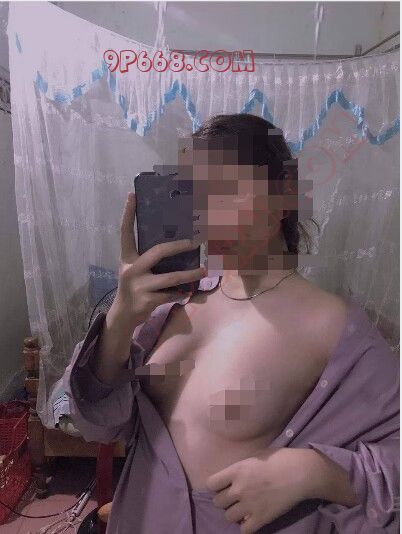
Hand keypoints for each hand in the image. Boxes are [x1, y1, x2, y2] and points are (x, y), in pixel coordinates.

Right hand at [111, 192, 205, 326]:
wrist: (123, 316)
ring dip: (190, 274)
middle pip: (158, 252)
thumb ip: (147, 259)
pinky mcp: (147, 301)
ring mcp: (139, 286)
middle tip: (196, 242)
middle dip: (179, 246)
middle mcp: (131, 269)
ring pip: (171, 277)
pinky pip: (171, 294)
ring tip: (204, 270)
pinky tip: (188, 291)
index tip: (132, 194)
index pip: (125, 232)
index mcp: (126, 258)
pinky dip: (181, 292)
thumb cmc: (134, 288)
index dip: (128, 213)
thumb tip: (175, 245)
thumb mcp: (134, 270)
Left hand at [206, 447, 315, 533]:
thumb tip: (232, 475)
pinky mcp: (261, 518)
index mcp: (236, 471)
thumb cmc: (279, 459)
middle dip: (225, 499)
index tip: (222, 485)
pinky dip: (246, 526)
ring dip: (234, 513)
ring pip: (229, 517)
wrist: (300, 472)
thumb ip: (241, 467)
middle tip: (234, 497)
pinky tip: (251, 518)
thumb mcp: (255, 456)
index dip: (216, 485)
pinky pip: (244, 530)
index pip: (210, 484)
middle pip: (218, 502)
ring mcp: (249, 505)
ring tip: (243, 508)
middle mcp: (239, 489)